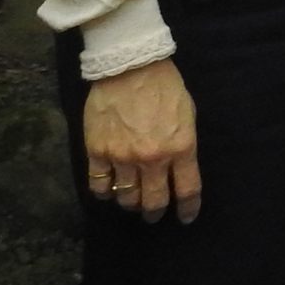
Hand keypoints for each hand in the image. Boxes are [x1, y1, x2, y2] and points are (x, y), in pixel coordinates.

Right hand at [83, 58, 201, 223]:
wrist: (130, 67)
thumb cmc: (165, 88)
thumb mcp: (188, 116)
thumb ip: (183, 146)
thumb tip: (179, 169)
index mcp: (181, 148)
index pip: (187, 191)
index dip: (187, 209)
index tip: (185, 217)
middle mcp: (152, 159)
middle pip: (153, 202)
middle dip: (154, 213)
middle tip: (153, 215)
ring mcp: (122, 157)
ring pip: (126, 198)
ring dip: (130, 203)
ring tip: (131, 201)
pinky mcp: (97, 152)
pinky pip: (99, 185)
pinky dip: (104, 193)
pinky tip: (109, 190)